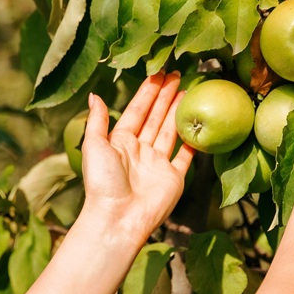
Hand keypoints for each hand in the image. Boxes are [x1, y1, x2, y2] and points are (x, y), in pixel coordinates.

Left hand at [81, 72, 194, 237]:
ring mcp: (158, 164)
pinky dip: (193, 142)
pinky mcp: (173, 178)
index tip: (159, 74)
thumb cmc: (102, 183)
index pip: (138, 111)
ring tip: (189, 91)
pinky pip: (185, 156)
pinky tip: (199, 125)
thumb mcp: (94, 146)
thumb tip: (95, 95)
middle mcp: (140, 150)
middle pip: (156, 118)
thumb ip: (96, 120)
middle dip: (166, 97)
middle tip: (178, 75)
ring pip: (171, 132)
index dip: (148, 93)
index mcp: (121, 142)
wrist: (118, 218)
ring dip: (179, 112)